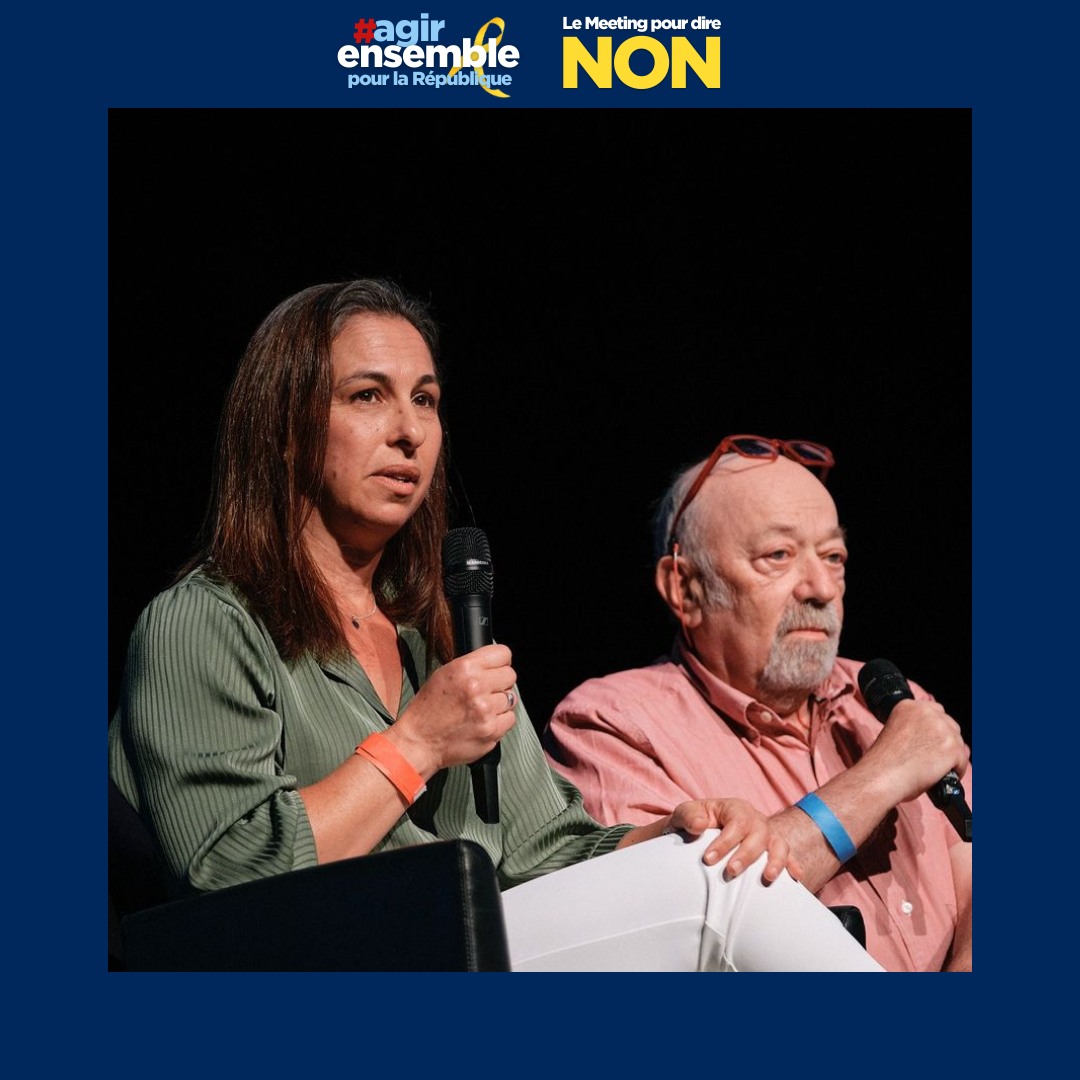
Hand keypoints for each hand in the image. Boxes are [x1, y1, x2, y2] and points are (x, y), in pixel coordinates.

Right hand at [387, 644, 517, 776]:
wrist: (419, 742)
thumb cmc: (427, 710)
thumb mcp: (443, 675)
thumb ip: (471, 667)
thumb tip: (494, 664)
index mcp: (465, 668)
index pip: (503, 654)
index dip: (501, 662)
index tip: (497, 668)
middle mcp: (477, 687)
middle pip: (510, 675)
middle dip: (501, 682)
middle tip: (488, 691)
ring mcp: (486, 710)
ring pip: (512, 698)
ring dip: (500, 703)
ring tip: (482, 709)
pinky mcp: (492, 731)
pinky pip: (510, 719)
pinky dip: (500, 720)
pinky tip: (484, 721)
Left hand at [669, 798, 802, 883]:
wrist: (700, 835)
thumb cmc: (693, 822)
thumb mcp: (684, 814)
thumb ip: (688, 816)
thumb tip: (699, 825)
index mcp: (735, 808)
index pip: (736, 821)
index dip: (725, 841)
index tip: (708, 859)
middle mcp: (755, 820)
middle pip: (759, 833)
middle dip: (746, 854)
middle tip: (730, 871)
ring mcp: (767, 836)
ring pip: (779, 844)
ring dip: (776, 860)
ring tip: (768, 877)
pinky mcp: (773, 851)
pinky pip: (788, 857)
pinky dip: (793, 866)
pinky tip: (796, 878)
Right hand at [861, 699, 968, 806]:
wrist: (881, 776)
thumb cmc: (882, 762)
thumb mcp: (893, 732)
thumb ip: (914, 729)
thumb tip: (936, 741)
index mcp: (908, 706)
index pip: (935, 711)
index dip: (934, 728)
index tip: (931, 739)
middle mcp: (926, 712)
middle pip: (950, 724)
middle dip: (945, 740)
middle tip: (933, 758)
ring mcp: (941, 729)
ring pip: (958, 743)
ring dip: (950, 756)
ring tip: (934, 769)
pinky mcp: (952, 748)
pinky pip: (962, 761)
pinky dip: (955, 771)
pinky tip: (940, 776)